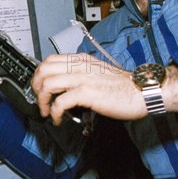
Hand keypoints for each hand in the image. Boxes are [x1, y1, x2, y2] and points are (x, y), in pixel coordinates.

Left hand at [31, 53, 146, 124]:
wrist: (142, 91)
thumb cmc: (124, 86)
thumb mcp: (97, 73)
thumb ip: (81, 75)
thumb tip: (65, 87)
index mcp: (80, 60)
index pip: (49, 60)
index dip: (39, 74)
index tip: (39, 88)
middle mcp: (79, 66)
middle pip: (43, 69)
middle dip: (35, 86)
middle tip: (39, 99)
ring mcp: (82, 78)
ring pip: (47, 84)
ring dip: (42, 101)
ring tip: (46, 112)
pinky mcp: (87, 93)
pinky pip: (60, 102)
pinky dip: (54, 113)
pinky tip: (58, 119)